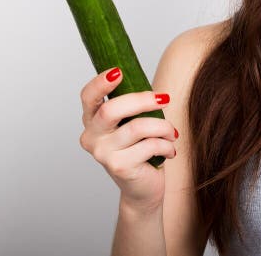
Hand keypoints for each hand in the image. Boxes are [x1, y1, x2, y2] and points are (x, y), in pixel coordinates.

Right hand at [78, 67, 177, 211]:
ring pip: (138, 127)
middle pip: (111, 110)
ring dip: (163, 126)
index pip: (88, 97)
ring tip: (172, 132)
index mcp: (92, 121)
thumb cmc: (140, 148)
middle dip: (142, 100)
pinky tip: (170, 149)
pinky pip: (150, 145)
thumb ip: (132, 105)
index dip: (100, 83)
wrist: (142, 189)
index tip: (118, 71)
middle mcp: (92, 137)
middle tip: (164, 98)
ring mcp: (103, 154)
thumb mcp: (133, 123)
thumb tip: (148, 83)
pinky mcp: (119, 167)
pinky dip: (167, 144)